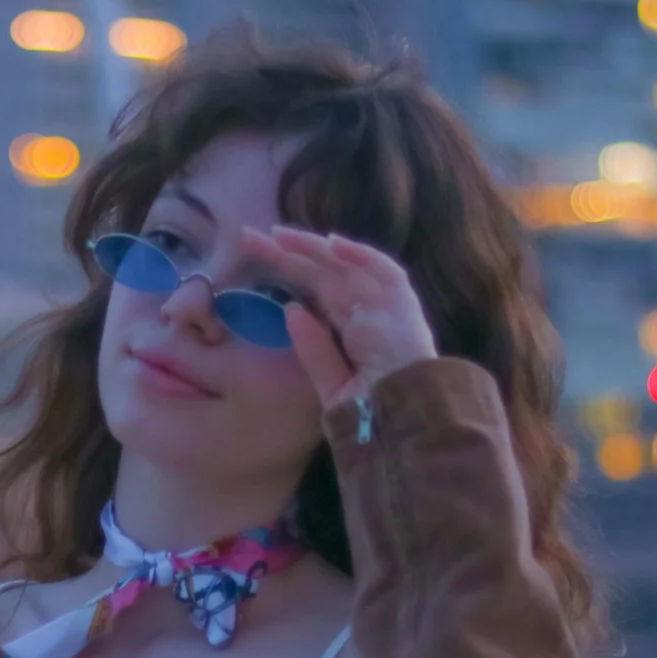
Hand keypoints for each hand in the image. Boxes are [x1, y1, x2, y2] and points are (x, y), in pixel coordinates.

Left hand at [240, 225, 437, 409]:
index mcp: (351, 328)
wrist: (409, 422)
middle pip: (322, 272)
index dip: (285, 272)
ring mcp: (386, 303)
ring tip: (278, 235)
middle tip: (247, 238)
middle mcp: (367, 309)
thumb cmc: (374, 413)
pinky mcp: (403, 302)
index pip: (314, 291)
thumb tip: (291, 310)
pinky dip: (360, 254)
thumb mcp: (333, 385)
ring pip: (345, 264)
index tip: (252, 260)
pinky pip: (383, 269)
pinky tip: (331, 242)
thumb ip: (314, 350)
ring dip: (313, 247)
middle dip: (287, 254)